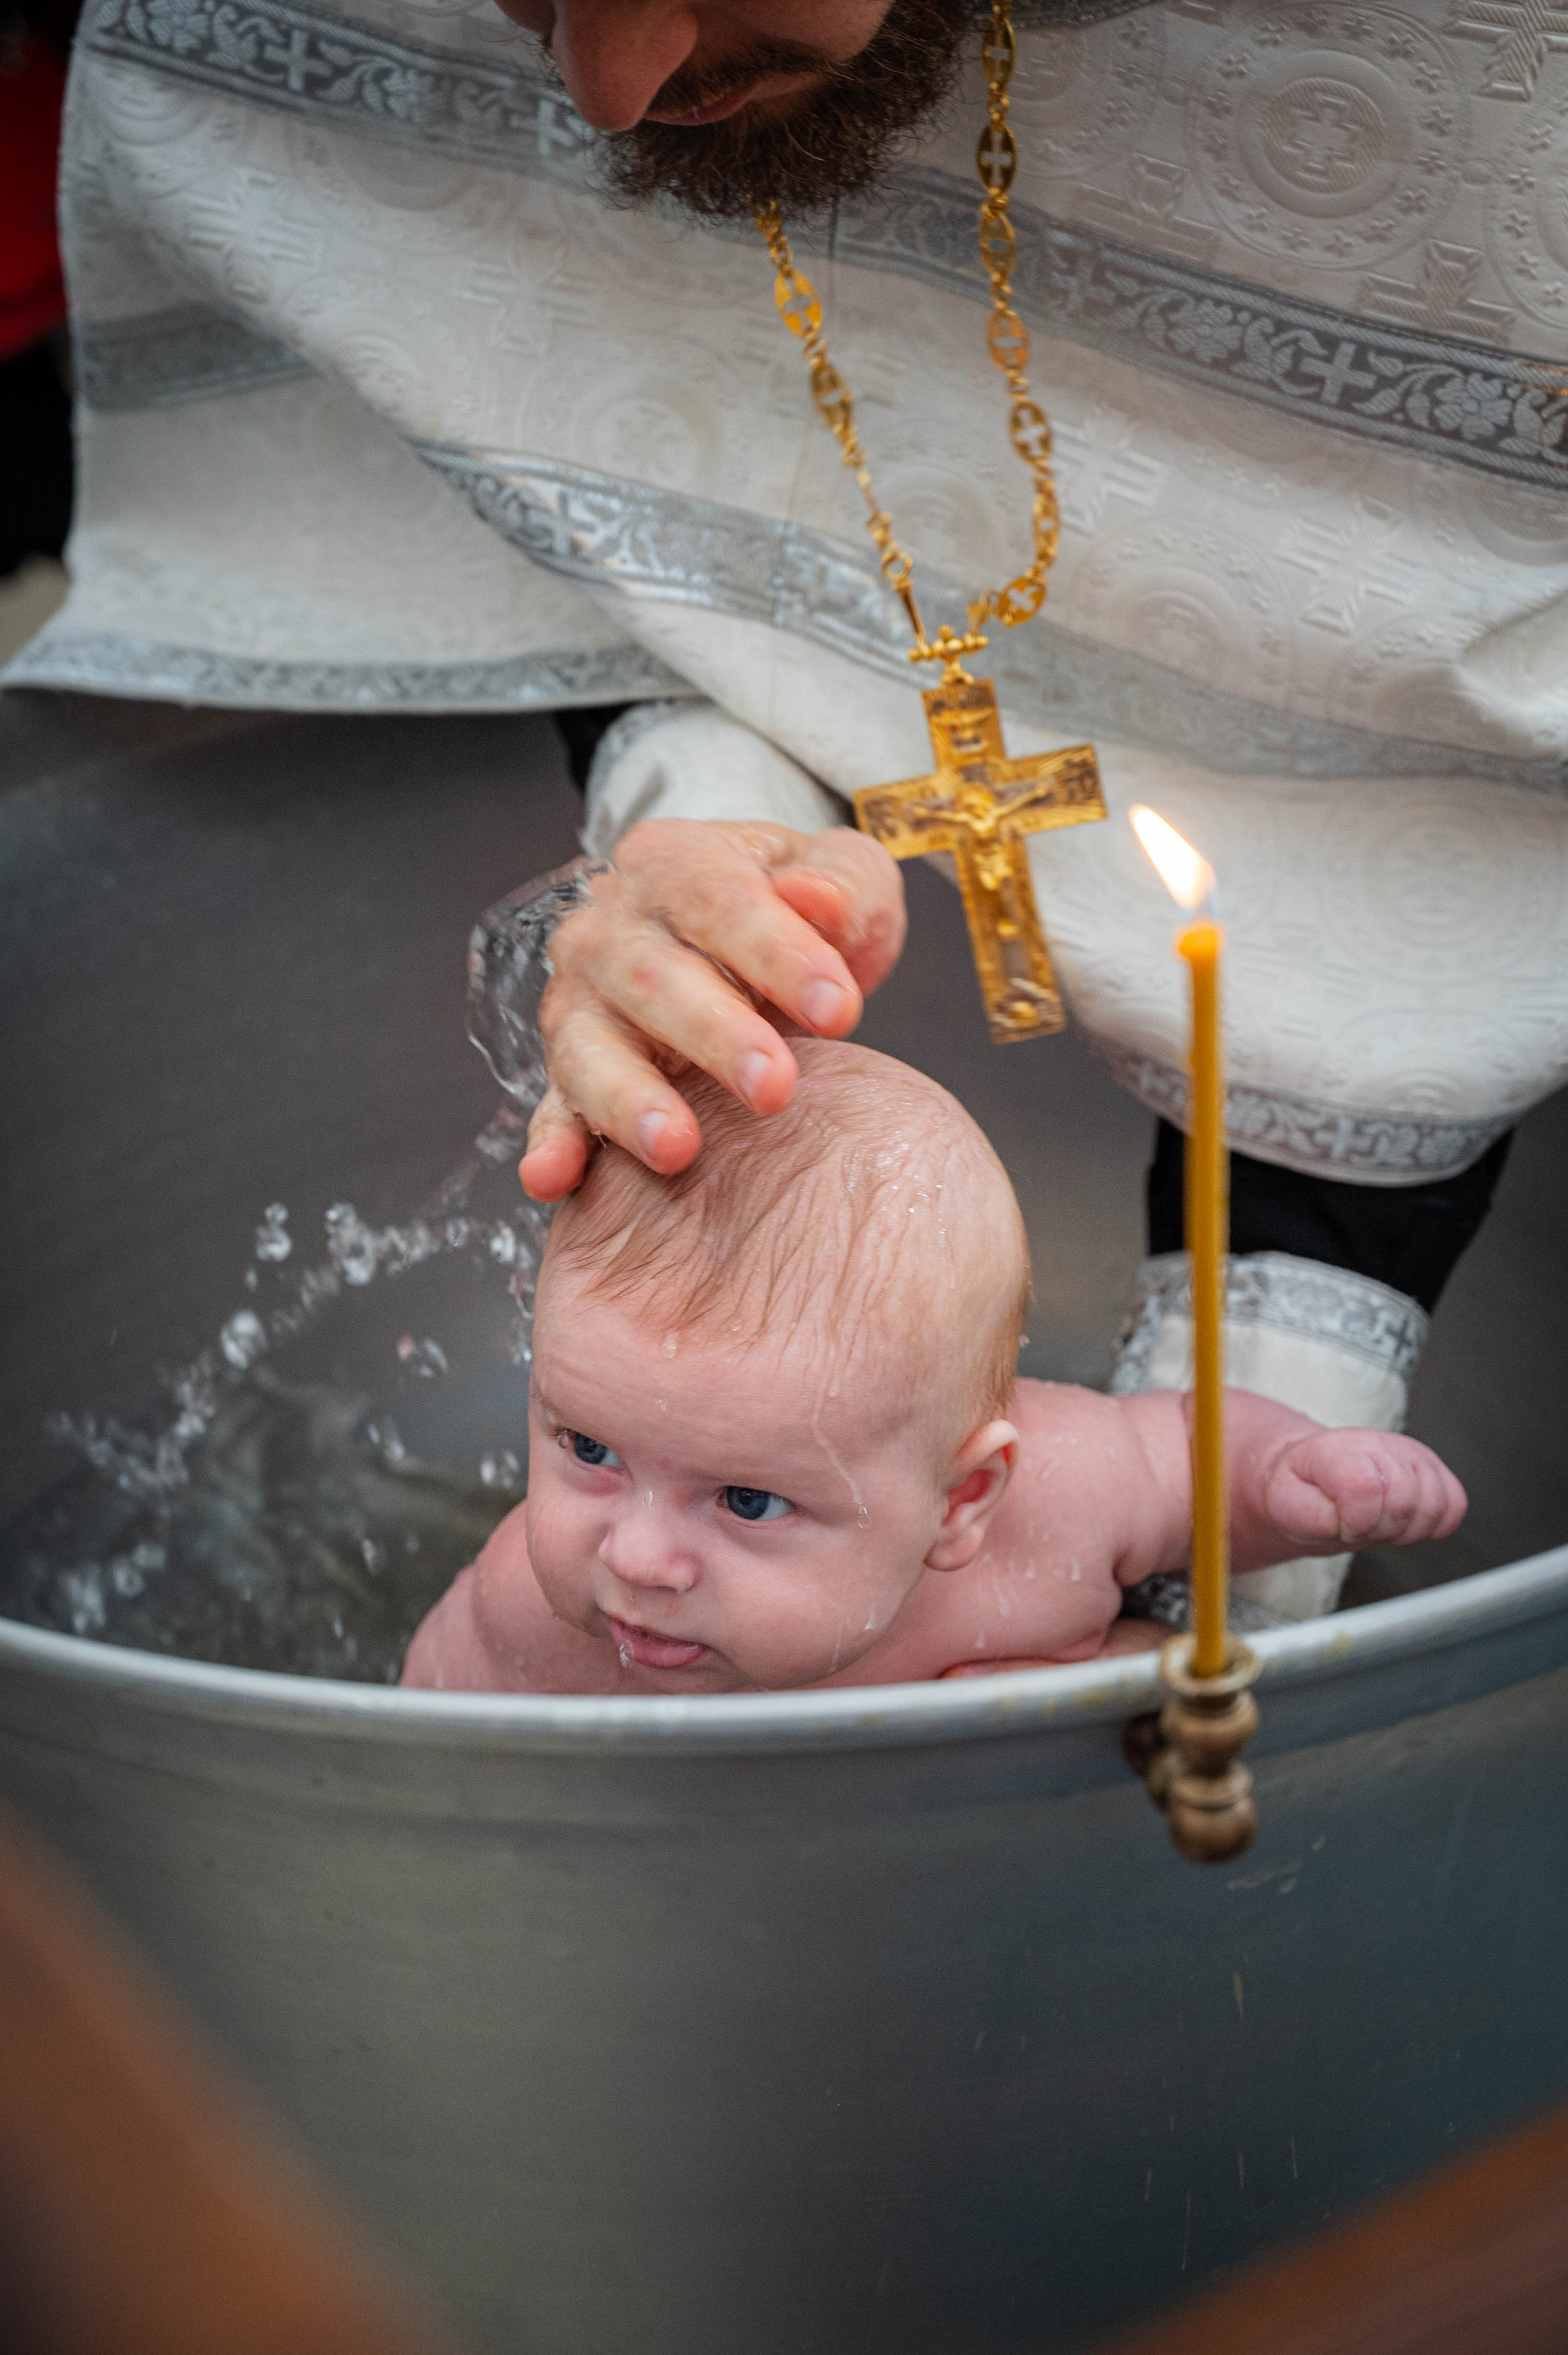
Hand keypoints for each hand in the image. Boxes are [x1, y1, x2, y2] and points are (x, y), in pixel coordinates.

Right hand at [519, 818, 904, 1199]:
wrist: (751, 951)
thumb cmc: (800, 917)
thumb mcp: (842, 879)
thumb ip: (842, 885)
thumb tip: (813, 897)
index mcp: (674, 863)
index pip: (717, 900)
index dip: (776, 953)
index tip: (839, 1009)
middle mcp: (608, 929)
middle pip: (650, 975)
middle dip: (714, 1033)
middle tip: (775, 1086)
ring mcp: (579, 1004)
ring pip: (591, 1047)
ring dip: (630, 1099)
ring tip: (676, 1146)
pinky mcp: (570, 1074)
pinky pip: (554, 1110)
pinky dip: (553, 1144)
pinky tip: (554, 1178)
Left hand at [1261, 1429, 1465, 1552]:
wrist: (1314, 1477)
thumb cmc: (1301, 1490)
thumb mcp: (1284, 1505)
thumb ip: (1312, 1515)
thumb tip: (1346, 1521)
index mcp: (1340, 1451)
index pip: (1365, 1487)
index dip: (1356, 1521)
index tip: (1343, 1525)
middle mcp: (1381, 1444)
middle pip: (1405, 1501)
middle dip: (1382, 1528)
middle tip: (1361, 1525)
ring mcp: (1411, 1454)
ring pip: (1435, 1504)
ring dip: (1408, 1528)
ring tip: (1381, 1522)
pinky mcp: (1433, 1469)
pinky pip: (1456, 1504)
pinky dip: (1435, 1524)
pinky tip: (1407, 1522)